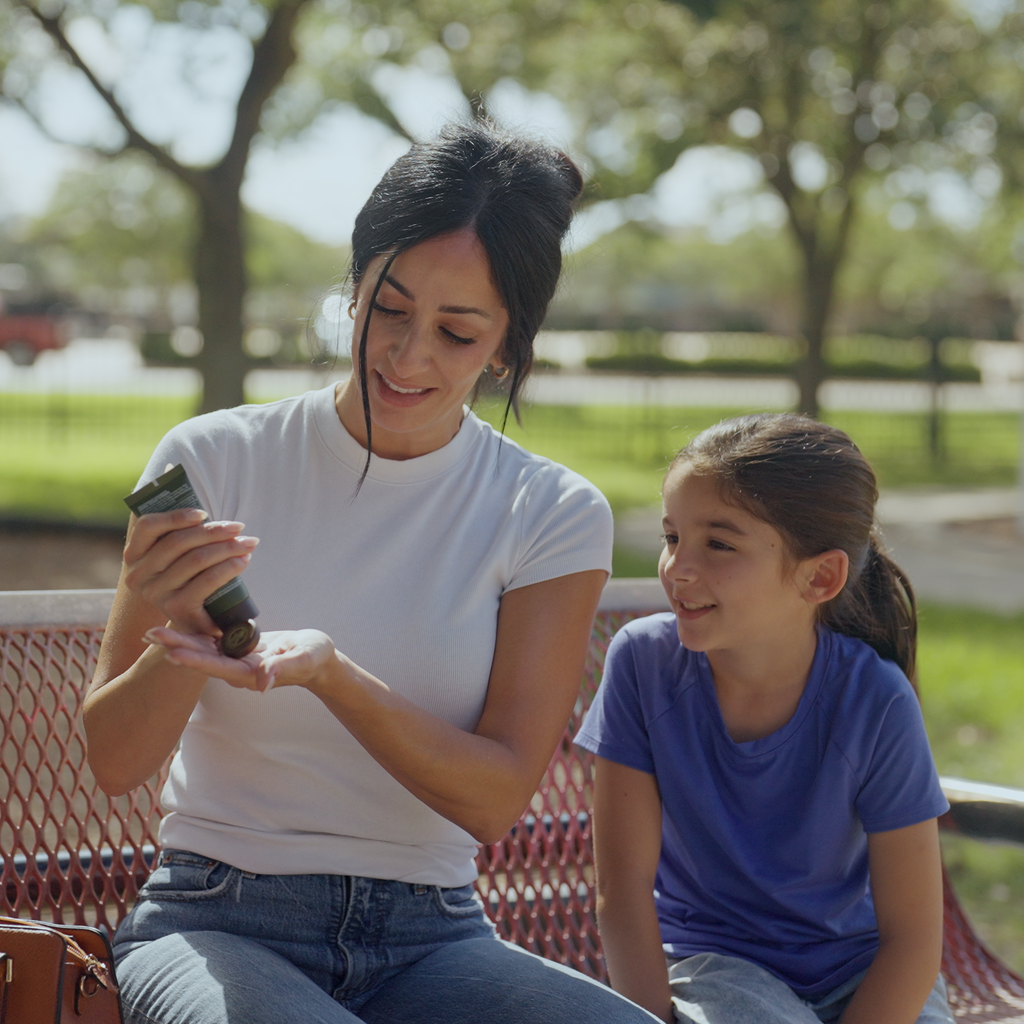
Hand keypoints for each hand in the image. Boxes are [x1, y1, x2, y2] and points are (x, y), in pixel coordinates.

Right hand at [123, 509, 259, 635]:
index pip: (147, 526)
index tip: (204, 514)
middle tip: (239, 527)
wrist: (192, 620)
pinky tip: (243, 561)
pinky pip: (207, 581)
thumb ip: (181, 535)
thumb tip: (206, 516)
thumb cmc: (187, 579)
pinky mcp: (177, 609)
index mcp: (134, 555)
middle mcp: (139, 575)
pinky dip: (229, 568)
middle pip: (178, 542)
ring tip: (248, 543)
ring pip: (196, 559)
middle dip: (214, 531)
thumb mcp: (176, 557)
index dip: (176, 516)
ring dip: (227, 548)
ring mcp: (157, 594)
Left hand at [142, 626, 338, 692]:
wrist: (316, 658)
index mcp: (249, 673)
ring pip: (202, 648)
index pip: (217, 666)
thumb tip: (262, 682)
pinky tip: (176, 621)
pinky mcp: (236, 647)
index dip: (195, 659)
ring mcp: (235, 658)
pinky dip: (193, 632)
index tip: (172, 652)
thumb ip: (282, 669)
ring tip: (152, 631)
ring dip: (178, 640)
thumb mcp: (303, 659)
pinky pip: (211, 640)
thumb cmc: (314, 657)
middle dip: (176, 646)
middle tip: (149, 635)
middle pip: (202, 657)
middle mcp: (236, 668)